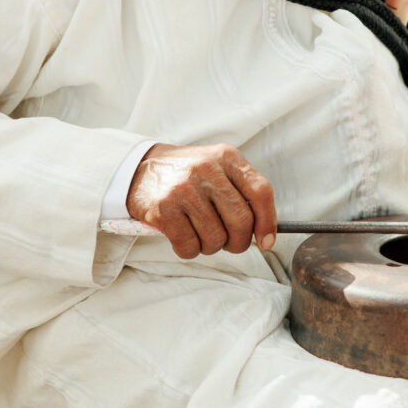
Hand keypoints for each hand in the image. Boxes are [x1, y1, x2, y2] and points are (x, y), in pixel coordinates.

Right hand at [126, 142, 276, 258]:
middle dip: (239, 242)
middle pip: (241, 220)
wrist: (139, 169)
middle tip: (229, 242)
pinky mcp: (163, 209)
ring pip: (216, 238)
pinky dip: (190, 250)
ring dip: (211, 246)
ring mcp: (184, 188)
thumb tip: (264, 233)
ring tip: (201, 234)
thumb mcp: (217, 167)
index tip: (266, 241)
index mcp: (226, 157)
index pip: (260, 192)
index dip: (268, 222)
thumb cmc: (186, 174)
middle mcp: (206, 169)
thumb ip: (242, 191)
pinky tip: (183, 237)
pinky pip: (189, 246)